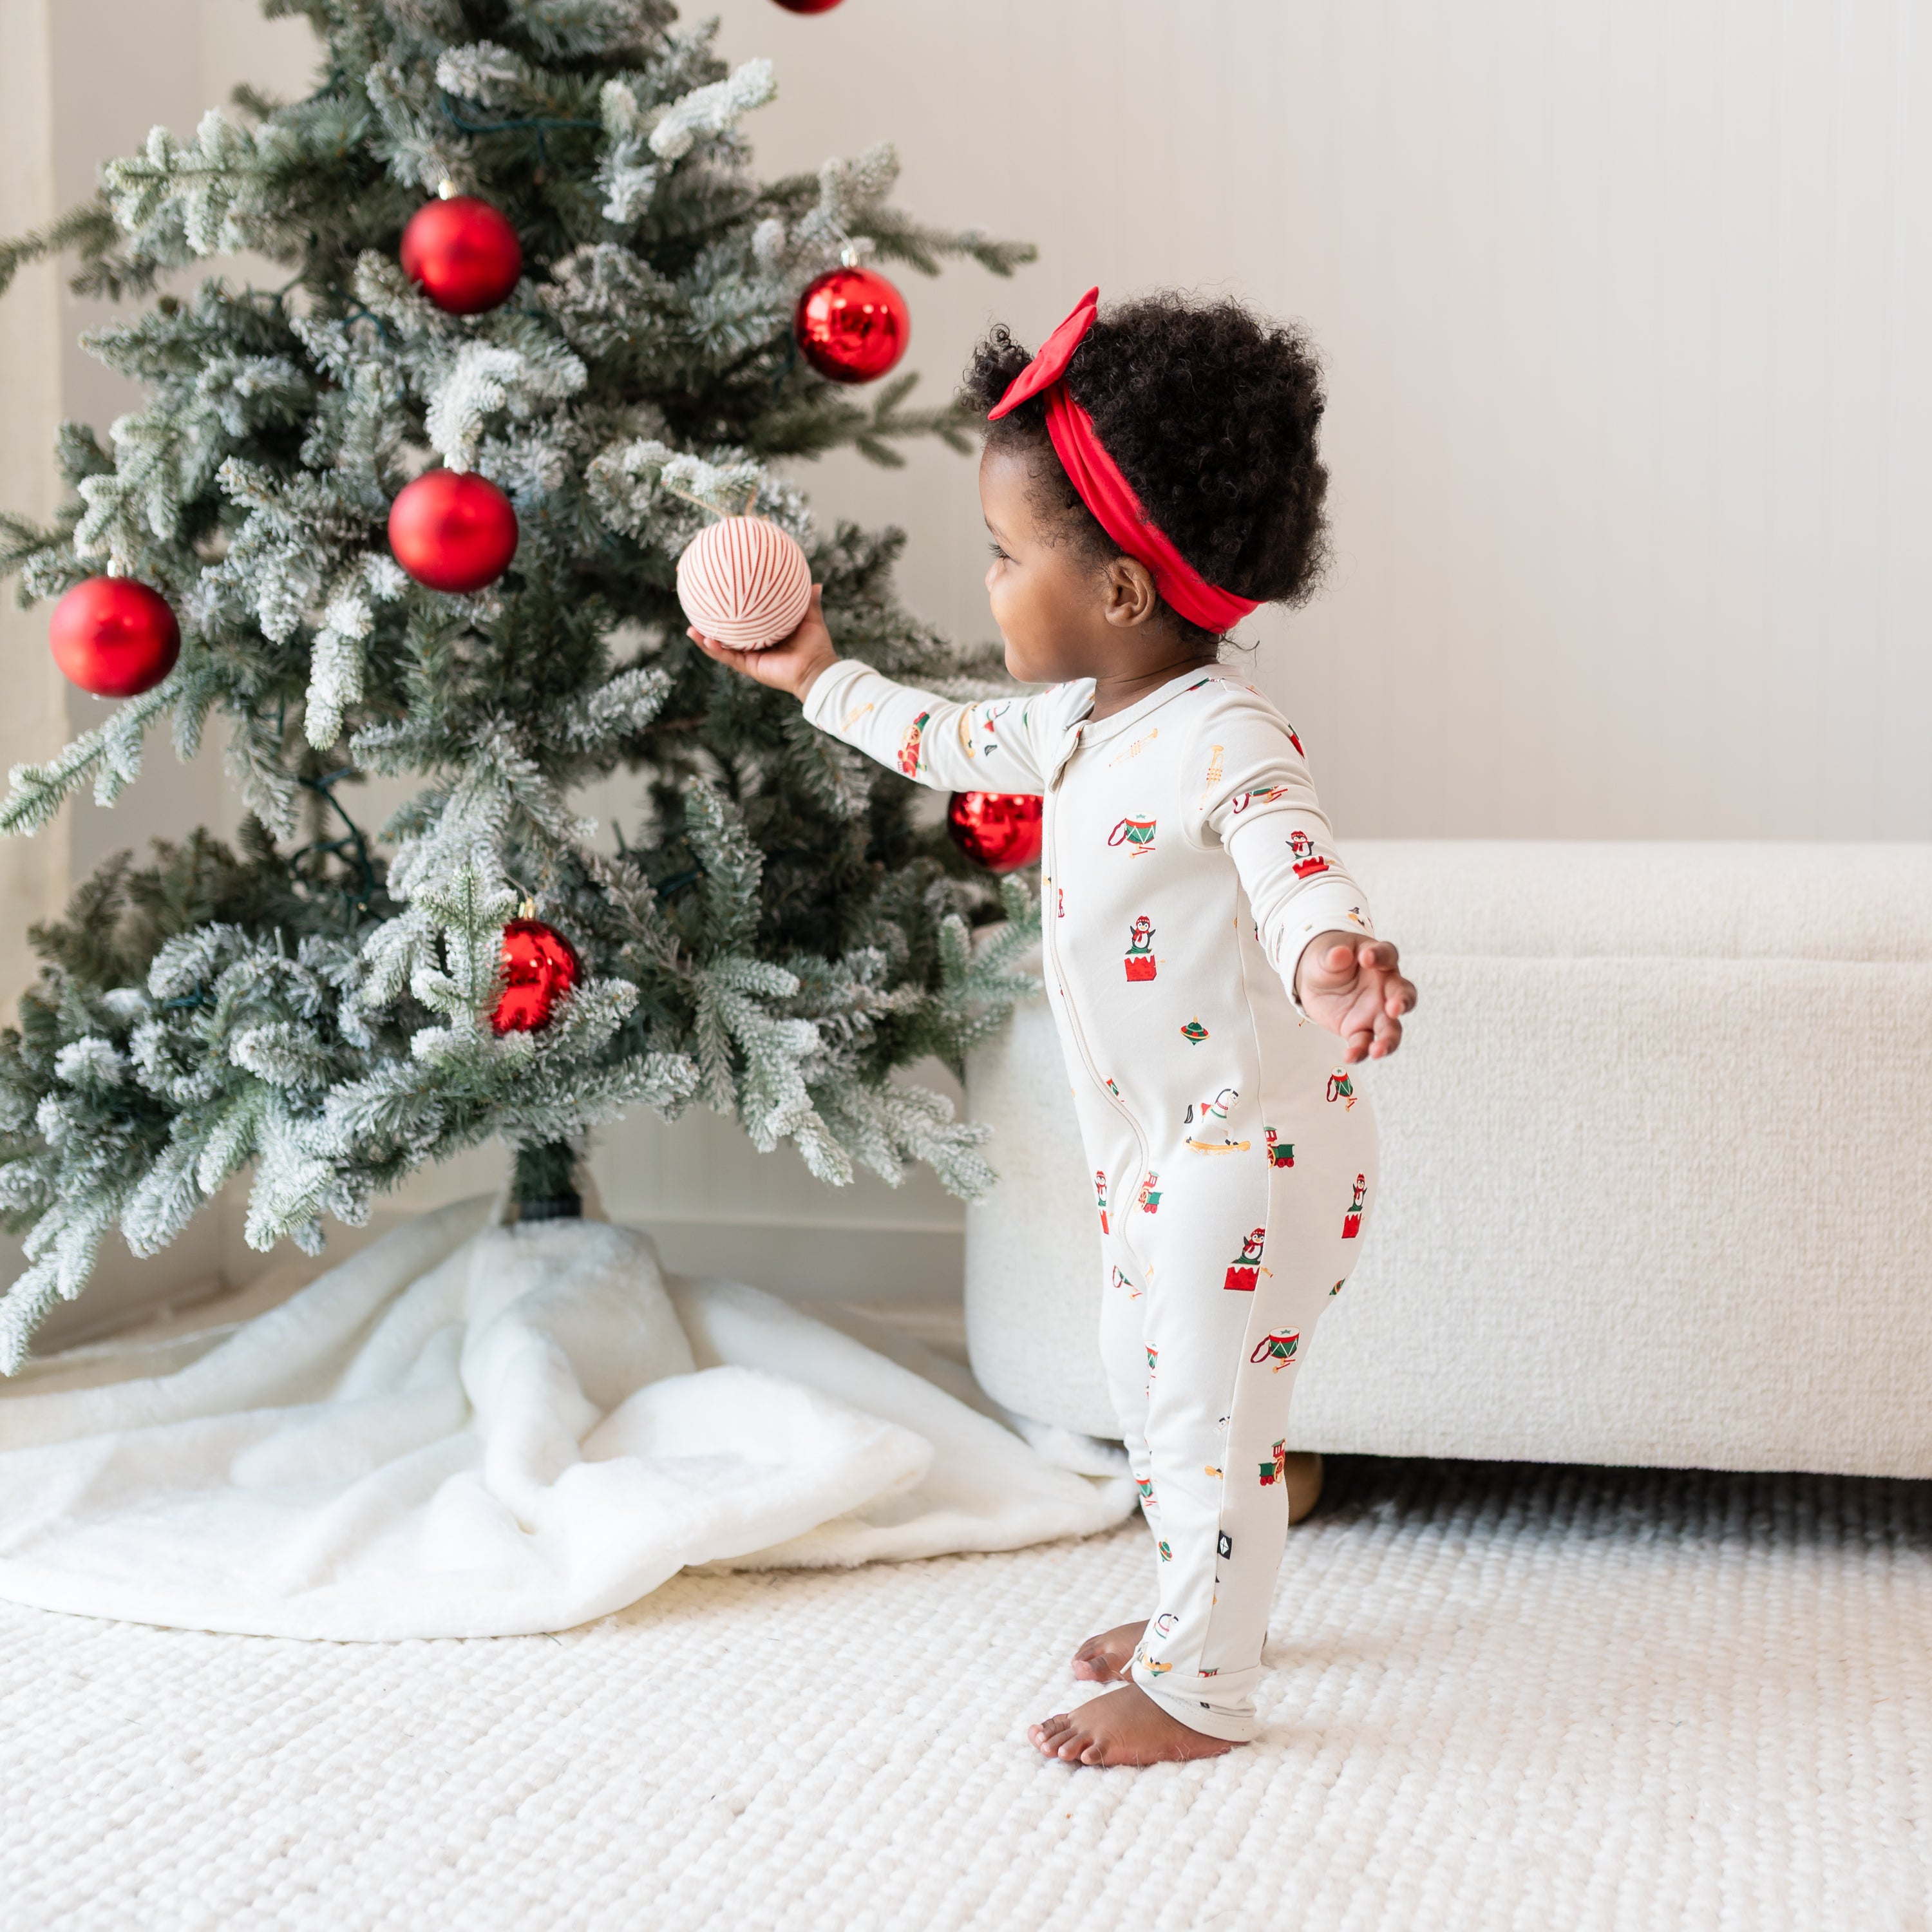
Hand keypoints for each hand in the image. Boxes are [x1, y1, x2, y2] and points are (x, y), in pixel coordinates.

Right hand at [688, 583, 839, 700]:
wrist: (816, 670)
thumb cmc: (816, 646)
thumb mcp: (811, 619)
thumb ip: (809, 602)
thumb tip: (816, 582)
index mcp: (765, 635)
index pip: (745, 622)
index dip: (732, 612)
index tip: (720, 597)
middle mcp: (755, 646)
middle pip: (728, 635)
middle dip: (712, 625)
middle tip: (698, 610)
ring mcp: (750, 658)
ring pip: (722, 648)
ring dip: (705, 640)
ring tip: (690, 628)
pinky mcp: (750, 667)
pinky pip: (728, 657)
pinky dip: (715, 650)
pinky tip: (704, 639)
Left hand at [1293, 933, 1416, 1062]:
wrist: (1316, 980)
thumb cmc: (1328, 960)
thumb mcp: (1324, 954)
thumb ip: (1333, 955)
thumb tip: (1340, 953)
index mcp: (1380, 960)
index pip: (1388, 955)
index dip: (1380, 956)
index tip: (1365, 957)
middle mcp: (1385, 987)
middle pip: (1403, 995)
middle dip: (1402, 1002)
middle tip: (1394, 1008)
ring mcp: (1376, 1011)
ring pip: (1391, 1028)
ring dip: (1388, 1040)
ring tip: (1378, 1050)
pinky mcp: (1360, 1029)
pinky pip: (1364, 1043)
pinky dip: (1359, 1052)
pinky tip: (1349, 1057)